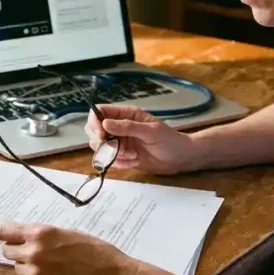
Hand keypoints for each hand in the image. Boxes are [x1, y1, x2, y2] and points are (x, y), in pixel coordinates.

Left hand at [0, 221, 139, 274]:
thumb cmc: (96, 252)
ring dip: (28, 266)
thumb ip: (44, 235)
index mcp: (40, 234)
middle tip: (30, 251)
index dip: (0, 233)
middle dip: (15, 250)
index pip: (4, 231)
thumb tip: (24, 236)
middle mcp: (34, 253)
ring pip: (18, 268)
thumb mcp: (68, 233)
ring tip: (51, 266)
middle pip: (6, 251)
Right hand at [85, 104, 201, 174]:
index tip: (101, 135)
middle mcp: (119, 127)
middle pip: (94, 129)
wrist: (180, 159)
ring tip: (131, 156)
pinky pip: (109, 159)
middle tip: (113, 149)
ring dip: (112, 153)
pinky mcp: (122, 156)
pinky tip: (134, 162)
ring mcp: (119, 142)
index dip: (95, 122)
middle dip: (100, 141)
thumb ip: (127, 127)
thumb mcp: (150, 131)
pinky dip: (119, 163)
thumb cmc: (169, 140)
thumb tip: (104, 124)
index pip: (100, 112)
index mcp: (126, 115)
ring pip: (99, 146)